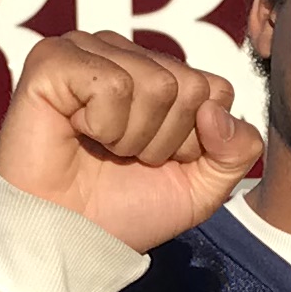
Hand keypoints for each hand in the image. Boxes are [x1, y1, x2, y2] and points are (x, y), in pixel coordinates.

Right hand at [0, 29, 259, 252]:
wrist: (68, 240)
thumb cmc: (125, 210)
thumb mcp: (202, 188)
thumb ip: (238, 149)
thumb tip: (216, 110)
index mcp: (158, 73)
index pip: (214, 90)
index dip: (192, 142)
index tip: (155, 162)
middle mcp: (124, 54)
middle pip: (188, 86)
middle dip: (162, 140)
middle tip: (122, 158)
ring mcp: (87, 51)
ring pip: (155, 83)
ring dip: (131, 137)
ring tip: (99, 148)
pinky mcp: (52, 60)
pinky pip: (110, 85)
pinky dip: (100, 126)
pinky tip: (76, 133)